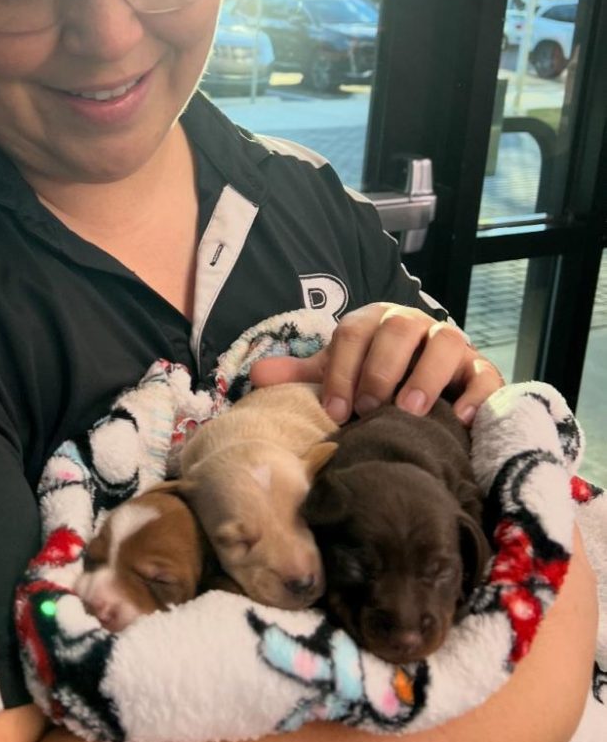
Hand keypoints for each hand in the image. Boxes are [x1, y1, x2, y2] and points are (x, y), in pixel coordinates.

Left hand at [249, 302, 503, 425]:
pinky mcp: (481, 370)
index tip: (335, 411)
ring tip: (410, 411)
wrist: (426, 386)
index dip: (342, 370)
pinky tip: (457, 420)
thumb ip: (303, 375)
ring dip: (425, 376)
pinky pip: (486, 375)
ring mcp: (451, 346)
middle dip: (382, 368)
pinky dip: (474, 395)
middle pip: (399, 329)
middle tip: (370, 408)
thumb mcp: (339, 375)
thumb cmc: (375, 380)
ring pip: (446, 343)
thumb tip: (255, 376)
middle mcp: (414, 325)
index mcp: (375, 322)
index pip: (354, 332)